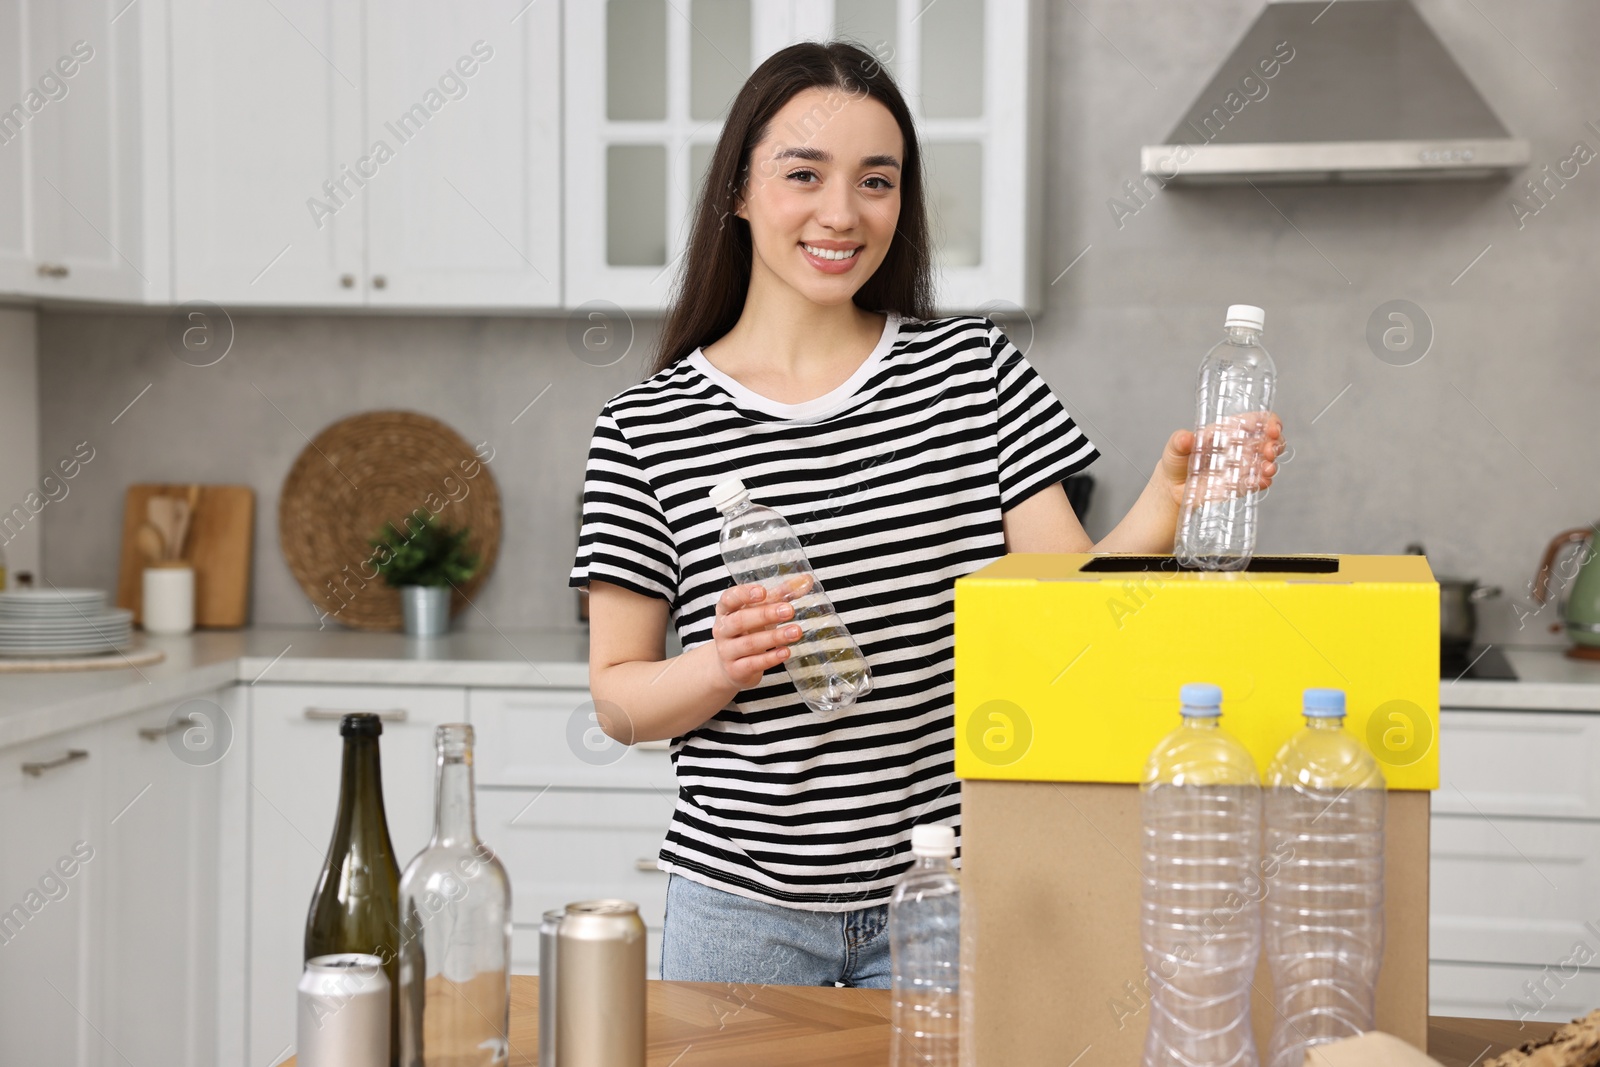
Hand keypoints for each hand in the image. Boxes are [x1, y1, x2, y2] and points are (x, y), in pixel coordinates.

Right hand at [710, 575, 811, 689]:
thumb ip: (780, 595)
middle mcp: (722, 630)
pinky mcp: (736, 670)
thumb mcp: (759, 611)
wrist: (730, 667)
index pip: (729, 598)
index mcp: (726, 610)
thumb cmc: (748, 632)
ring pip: (749, 643)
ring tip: (796, 632)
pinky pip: (753, 664)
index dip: (744, 594)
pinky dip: (770, 658)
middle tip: (789, 611)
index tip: (763, 592)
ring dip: (774, 637)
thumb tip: (807, 580)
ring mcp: (727, 651)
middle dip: (765, 615)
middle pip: (740, 620)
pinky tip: (786, 651)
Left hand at [1157, 411, 1285, 506]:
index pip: (1257, 421)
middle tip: (1270, 451)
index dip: (1270, 422)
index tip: (1273, 429)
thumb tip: (1186, 438)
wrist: (1173, 487)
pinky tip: (1261, 483)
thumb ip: (1179, 441)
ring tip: (1267, 470)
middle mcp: (1241, 448)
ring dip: (1270, 465)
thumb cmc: (1177, 460)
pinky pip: (1255, 483)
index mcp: (1229, 431)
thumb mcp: (1174, 447)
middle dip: (1275, 445)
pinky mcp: (1240, 485)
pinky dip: (1260, 483)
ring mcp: (1243, 467)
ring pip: (1266, 463)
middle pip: (1269, 441)